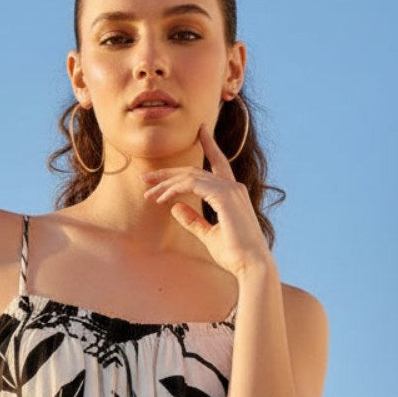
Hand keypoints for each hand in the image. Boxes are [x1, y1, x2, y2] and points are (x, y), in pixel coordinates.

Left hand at [141, 122, 270, 277]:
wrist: (251, 266)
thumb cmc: (234, 254)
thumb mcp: (208, 235)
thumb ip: (192, 220)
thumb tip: (175, 207)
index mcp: (233, 193)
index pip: (219, 163)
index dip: (210, 145)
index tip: (201, 130)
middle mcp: (233, 187)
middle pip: (196, 170)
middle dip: (169, 173)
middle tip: (146, 178)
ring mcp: (230, 190)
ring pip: (191, 176)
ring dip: (166, 184)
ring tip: (148, 193)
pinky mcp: (224, 197)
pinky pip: (192, 185)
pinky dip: (174, 190)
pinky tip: (161, 199)